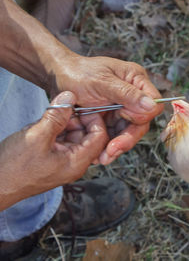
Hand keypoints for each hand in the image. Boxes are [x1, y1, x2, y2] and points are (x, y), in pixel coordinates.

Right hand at [0, 92, 107, 209]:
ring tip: (50, 114)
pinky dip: (56, 128)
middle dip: (78, 119)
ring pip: (74, 135)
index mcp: (77, 162)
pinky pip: (62, 139)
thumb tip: (70, 96)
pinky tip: (44, 122)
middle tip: (64, 106)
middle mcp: (75, 163)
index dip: (94, 119)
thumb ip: (56, 116)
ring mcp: (64, 161)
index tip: (80, 106)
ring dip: (65, 122)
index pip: (99, 137)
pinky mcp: (53, 158)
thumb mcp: (37, 137)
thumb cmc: (14, 167)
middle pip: (88, 135)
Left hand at [50, 55, 163, 163]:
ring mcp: (123, 107)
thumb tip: (152, 105)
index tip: (124, 117)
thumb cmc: (77, 73)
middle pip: (142, 121)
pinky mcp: (112, 118)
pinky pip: (116, 135)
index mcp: (136, 79)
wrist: (56, 78)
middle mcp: (133, 94)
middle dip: (127, 138)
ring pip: (129, 132)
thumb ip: (127, 93)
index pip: (153, 102)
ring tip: (104, 157)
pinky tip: (99, 154)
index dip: (142, 115)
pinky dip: (108, 145)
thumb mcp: (101, 82)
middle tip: (113, 150)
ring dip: (118, 146)